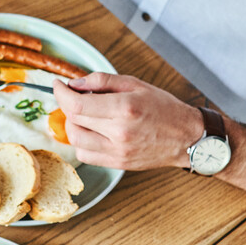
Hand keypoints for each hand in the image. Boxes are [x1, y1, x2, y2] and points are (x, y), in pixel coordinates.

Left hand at [52, 73, 202, 169]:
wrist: (188, 138)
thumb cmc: (164, 108)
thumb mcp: (135, 84)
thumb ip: (102, 81)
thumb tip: (74, 83)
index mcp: (125, 108)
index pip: (77, 104)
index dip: (61, 93)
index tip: (57, 85)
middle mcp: (119, 132)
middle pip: (73, 121)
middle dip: (66, 106)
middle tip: (73, 97)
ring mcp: (118, 151)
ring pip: (75, 141)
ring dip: (72, 125)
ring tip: (84, 115)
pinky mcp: (118, 164)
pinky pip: (86, 155)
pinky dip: (81, 142)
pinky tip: (91, 131)